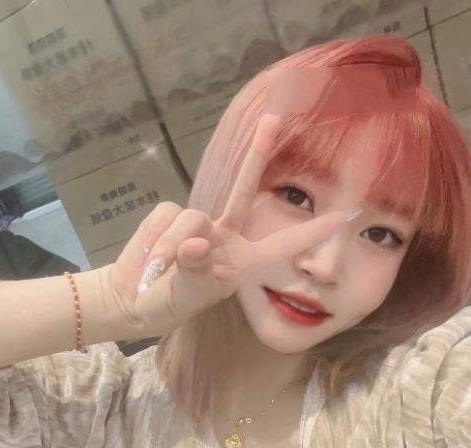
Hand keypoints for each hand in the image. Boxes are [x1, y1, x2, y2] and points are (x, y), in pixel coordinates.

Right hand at [103, 114, 346, 338]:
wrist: (130, 302)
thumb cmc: (168, 306)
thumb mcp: (186, 296)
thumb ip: (193, 270)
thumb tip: (195, 242)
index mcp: (241, 261)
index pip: (281, 244)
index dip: (309, 232)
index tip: (340, 216)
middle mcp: (224, 236)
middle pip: (244, 190)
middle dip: (256, 154)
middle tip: (273, 118)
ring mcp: (196, 226)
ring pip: (191, 217)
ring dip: (170, 247)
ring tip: (158, 272)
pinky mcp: (167, 217)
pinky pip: (165, 217)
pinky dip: (154, 239)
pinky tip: (148, 257)